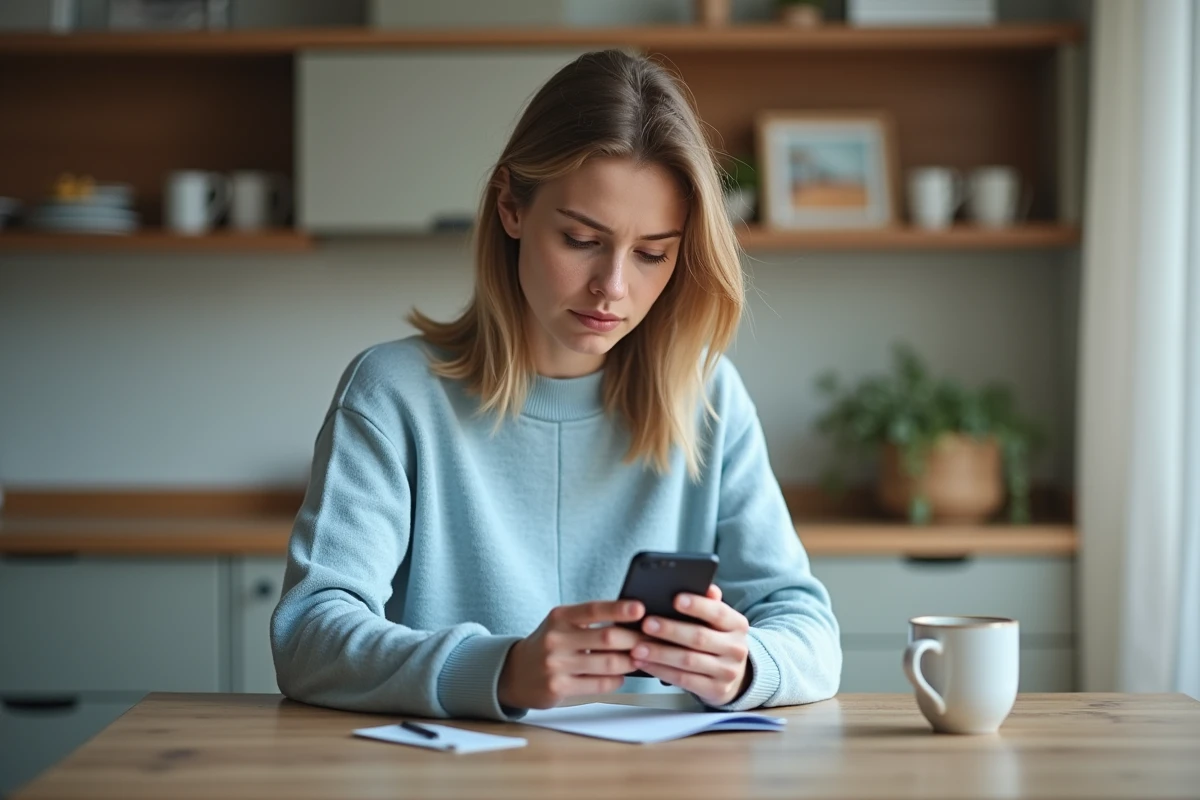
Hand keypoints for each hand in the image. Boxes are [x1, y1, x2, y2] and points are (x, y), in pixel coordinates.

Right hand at [498, 600, 645, 709]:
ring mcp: (556, 664)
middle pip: (606, 638)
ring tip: (639, 659)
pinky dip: (616, 680)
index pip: (593, 609)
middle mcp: (556, 638)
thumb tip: (631, 622)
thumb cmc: (549, 644)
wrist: (515, 672)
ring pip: (607, 664)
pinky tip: (620, 676)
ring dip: (629, 662)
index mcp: (559, 617)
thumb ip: (590, 621)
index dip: (618, 609)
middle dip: (634, 640)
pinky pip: (599, 684)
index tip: (640, 608)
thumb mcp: (561, 625)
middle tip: (652, 640)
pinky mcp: (558, 687)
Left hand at [630, 585, 750, 706]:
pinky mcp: (716, 690)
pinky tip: (644, 662)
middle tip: (646, 623)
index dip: (697, 606)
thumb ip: (709, 603)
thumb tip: (706, 587)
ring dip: (660, 653)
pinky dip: (661, 670)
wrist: (736, 675)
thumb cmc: (717, 640)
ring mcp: (727, 672)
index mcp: (737, 625)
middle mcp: (736, 648)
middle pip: (699, 637)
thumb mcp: (719, 621)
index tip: (675, 599)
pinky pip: (683, 680)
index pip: (718, 612)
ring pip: (688, 661)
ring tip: (637, 646)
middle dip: (670, 630)